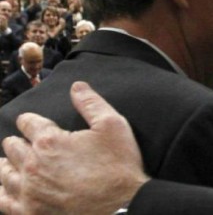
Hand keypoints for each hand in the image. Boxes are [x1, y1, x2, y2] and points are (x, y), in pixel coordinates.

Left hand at [0, 82, 148, 214]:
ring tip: (10, 163)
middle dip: (17, 142)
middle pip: (12, 147)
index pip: (28, 123)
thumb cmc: (119, 165)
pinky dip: (3, 193)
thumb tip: (76, 86)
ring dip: (7, 165)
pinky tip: (7, 190)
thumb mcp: (112, 125)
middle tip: (23, 143)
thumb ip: (91, 103)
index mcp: (49, 141)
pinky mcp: (31, 213)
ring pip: (4, 174)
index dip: (30, 120)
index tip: (31, 122)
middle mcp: (33, 166)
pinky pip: (4, 202)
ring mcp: (29, 192)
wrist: (125, 205)